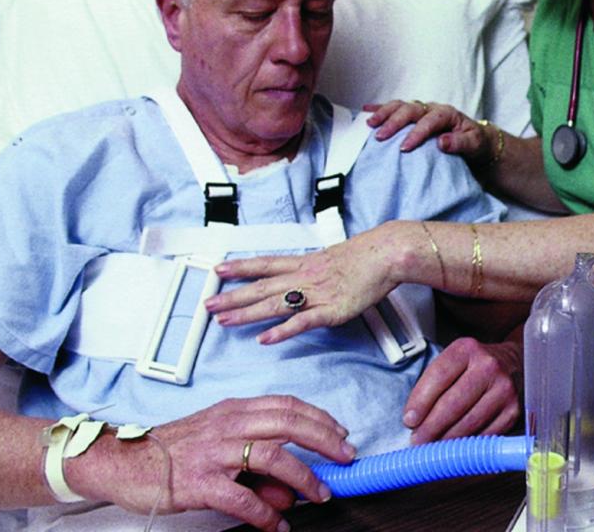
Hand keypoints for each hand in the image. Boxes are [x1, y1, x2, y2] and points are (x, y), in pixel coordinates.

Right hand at [79, 396, 354, 530]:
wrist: (124, 461)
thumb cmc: (173, 450)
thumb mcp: (218, 443)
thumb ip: (256, 463)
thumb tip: (292, 491)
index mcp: (233, 410)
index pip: (286, 405)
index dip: (318, 418)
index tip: (340, 432)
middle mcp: (227, 424)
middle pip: (287, 423)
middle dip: (324, 439)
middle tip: (346, 457)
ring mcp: (214, 452)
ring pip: (271, 455)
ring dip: (303, 476)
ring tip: (321, 494)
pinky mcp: (200, 482)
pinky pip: (242, 498)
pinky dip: (266, 513)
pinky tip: (279, 525)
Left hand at [208, 225, 400, 342]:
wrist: (385, 254)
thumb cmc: (365, 257)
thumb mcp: (333, 258)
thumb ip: (316, 271)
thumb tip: (306, 277)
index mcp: (304, 263)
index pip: (264, 264)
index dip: (240, 267)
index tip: (219, 268)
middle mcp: (304, 276)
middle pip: (261, 286)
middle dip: (232, 296)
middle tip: (208, 304)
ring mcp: (315, 293)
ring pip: (274, 304)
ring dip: (246, 313)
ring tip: (224, 320)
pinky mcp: (330, 310)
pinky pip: (302, 322)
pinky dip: (282, 331)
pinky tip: (266, 339)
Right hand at [365, 99, 494, 162]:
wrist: (476, 140)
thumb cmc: (475, 143)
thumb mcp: (474, 144)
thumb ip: (460, 143)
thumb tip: (441, 142)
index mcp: (447, 114)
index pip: (429, 121)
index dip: (416, 133)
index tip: (404, 148)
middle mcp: (432, 108)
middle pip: (411, 110)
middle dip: (394, 122)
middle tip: (381, 136)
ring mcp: (422, 110)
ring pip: (400, 106)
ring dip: (384, 113)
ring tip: (369, 123)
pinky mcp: (414, 116)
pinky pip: (395, 109)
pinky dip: (380, 109)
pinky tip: (365, 110)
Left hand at [402, 338, 522, 444]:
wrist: (514, 362)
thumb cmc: (475, 364)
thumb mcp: (454, 360)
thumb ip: (434, 383)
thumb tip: (414, 419)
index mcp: (466, 349)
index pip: (438, 376)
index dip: (421, 401)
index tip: (409, 420)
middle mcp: (488, 367)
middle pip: (453, 403)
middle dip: (431, 427)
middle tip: (416, 441)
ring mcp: (503, 389)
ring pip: (469, 422)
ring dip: (447, 440)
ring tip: (432, 448)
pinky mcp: (513, 411)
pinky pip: (486, 434)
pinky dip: (468, 445)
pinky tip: (455, 449)